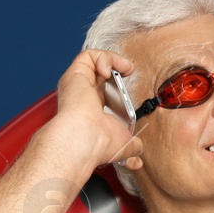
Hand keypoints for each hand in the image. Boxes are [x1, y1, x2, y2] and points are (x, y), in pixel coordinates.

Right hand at [50, 48, 144, 171]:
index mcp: (92, 110)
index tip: (131, 87)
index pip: (105, 91)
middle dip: (118, 68)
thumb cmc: (100, 144)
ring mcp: (78, 84)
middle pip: (100, 73)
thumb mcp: (124, 144)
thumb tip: (138, 156)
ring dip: (112, 59)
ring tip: (125, 67)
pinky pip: (88, 56)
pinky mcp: (75, 74)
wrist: (87, 139)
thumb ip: (133, 146)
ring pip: (94, 61)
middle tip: (130, 72)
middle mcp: (82, 96)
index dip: (119, 85)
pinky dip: (104, 57)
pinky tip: (110, 70)